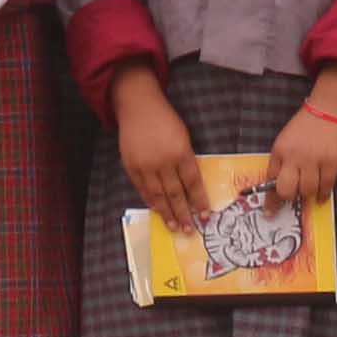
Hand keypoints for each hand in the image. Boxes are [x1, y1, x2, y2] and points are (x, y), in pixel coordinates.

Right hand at [111, 66, 206, 232]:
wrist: (138, 106)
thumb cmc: (165, 119)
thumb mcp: (183, 137)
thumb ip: (186, 160)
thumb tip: (190, 186)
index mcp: (181, 152)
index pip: (193, 183)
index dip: (199, 201)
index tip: (205, 216)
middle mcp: (164, 161)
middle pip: (176, 194)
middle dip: (184, 214)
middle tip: (189, 230)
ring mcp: (146, 165)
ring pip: (158, 195)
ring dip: (167, 213)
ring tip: (173, 227)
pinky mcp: (131, 165)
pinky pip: (142, 189)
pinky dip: (150, 201)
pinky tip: (157, 210)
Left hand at [267, 90, 336, 205]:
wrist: (327, 109)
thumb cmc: (305, 125)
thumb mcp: (285, 140)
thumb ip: (282, 160)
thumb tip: (280, 183)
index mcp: (280, 150)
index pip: (271, 180)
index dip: (270, 198)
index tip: (269, 210)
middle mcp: (294, 157)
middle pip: (286, 190)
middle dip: (288, 199)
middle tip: (292, 200)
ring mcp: (313, 160)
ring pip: (307, 191)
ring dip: (308, 197)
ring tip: (309, 195)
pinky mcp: (331, 162)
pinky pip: (326, 186)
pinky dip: (323, 194)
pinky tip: (322, 196)